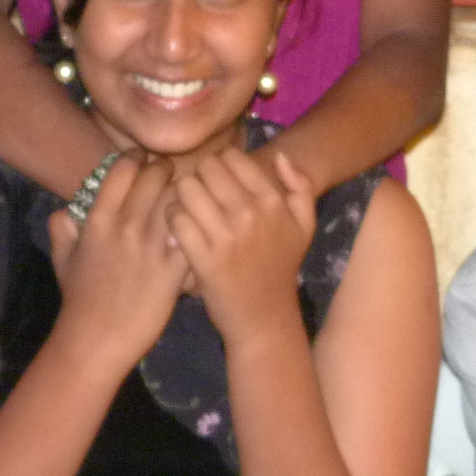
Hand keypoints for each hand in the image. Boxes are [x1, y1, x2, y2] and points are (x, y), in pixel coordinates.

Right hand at [46, 156, 186, 372]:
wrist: (98, 340)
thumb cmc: (80, 300)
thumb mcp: (62, 259)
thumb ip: (61, 228)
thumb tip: (65, 210)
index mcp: (98, 219)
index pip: (124, 167)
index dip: (137, 159)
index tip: (144, 164)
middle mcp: (126, 226)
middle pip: (157, 174)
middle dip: (166, 170)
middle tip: (171, 177)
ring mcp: (152, 247)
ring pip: (180, 198)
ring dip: (186, 195)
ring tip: (187, 199)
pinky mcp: (174, 269)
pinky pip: (194, 232)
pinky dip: (198, 226)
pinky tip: (197, 229)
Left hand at [165, 147, 316, 347]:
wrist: (264, 318)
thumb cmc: (280, 268)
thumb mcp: (304, 226)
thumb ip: (301, 186)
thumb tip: (282, 157)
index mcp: (273, 201)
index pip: (230, 157)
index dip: (218, 165)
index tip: (216, 183)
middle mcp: (250, 213)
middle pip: (205, 168)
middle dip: (198, 178)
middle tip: (198, 196)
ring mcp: (226, 236)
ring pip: (186, 189)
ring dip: (181, 196)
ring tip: (186, 210)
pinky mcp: (203, 258)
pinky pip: (175, 218)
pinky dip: (171, 219)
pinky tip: (178, 230)